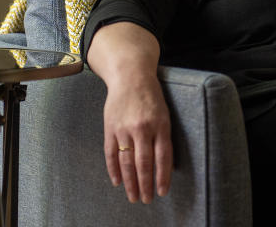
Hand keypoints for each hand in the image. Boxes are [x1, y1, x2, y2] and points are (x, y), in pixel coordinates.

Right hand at [102, 75, 172, 203]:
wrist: (130, 75)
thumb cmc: (151, 96)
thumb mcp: (164, 113)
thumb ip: (163, 137)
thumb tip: (164, 164)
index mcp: (160, 125)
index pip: (163, 157)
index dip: (162, 177)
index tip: (162, 192)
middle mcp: (142, 128)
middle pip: (144, 163)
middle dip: (145, 185)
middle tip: (146, 200)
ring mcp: (124, 128)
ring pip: (127, 162)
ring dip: (130, 182)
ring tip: (133, 196)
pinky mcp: (110, 127)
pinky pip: (111, 153)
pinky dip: (113, 170)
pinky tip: (117, 182)